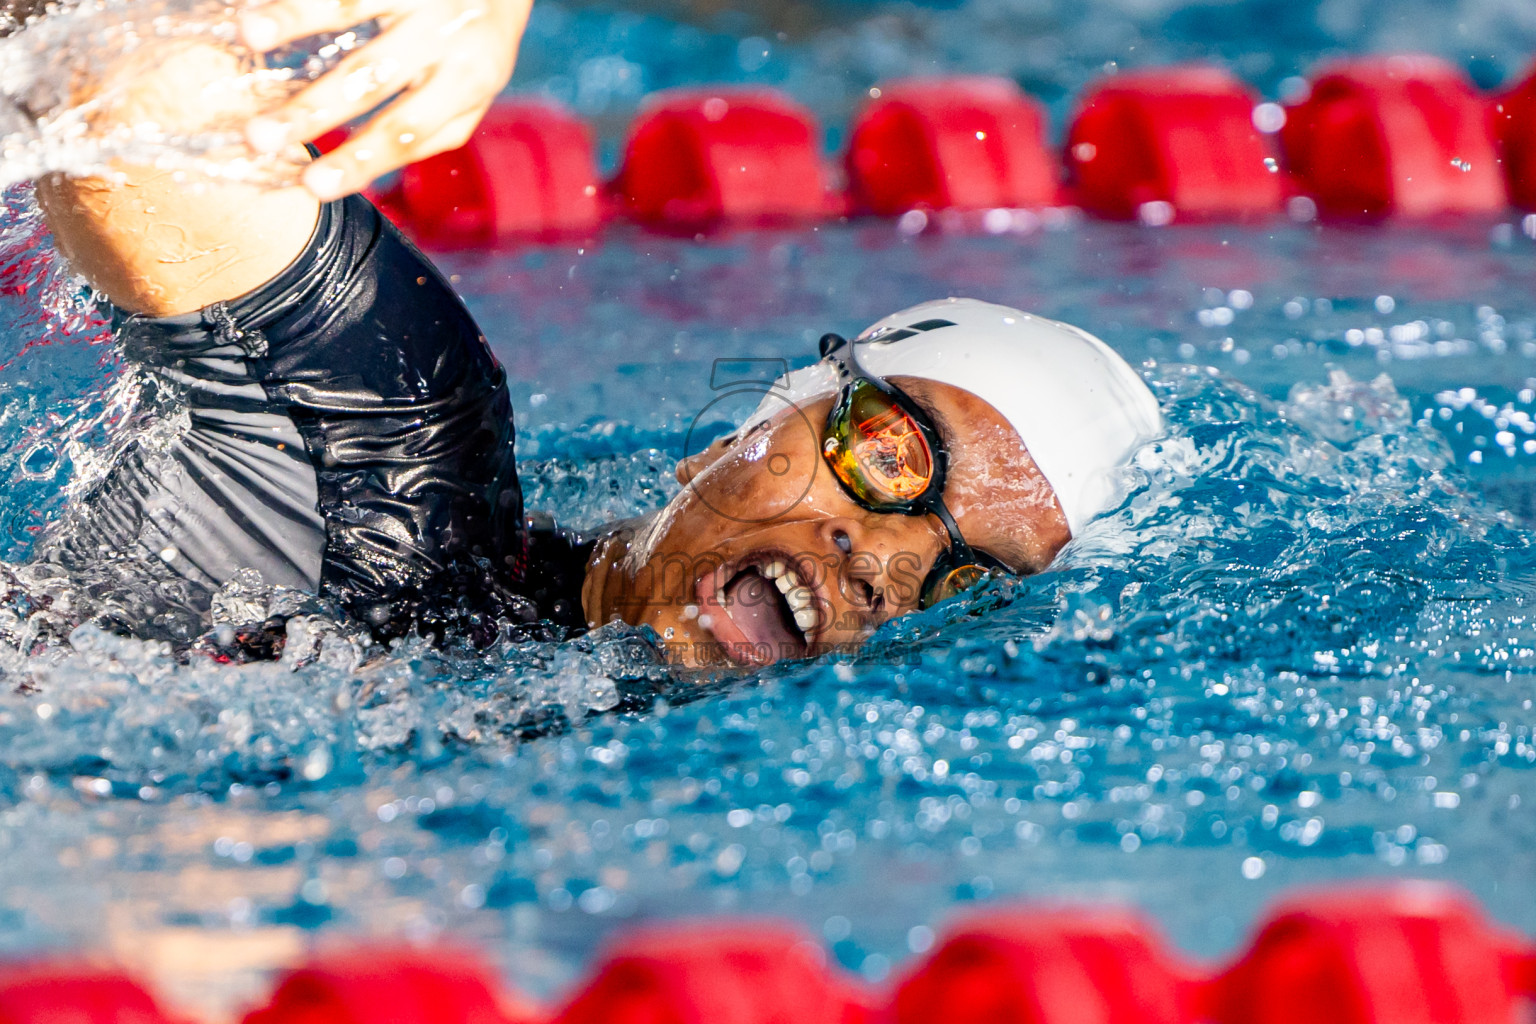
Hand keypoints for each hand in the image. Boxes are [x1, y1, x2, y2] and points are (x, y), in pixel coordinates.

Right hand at [239, 0, 533, 200]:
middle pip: (372, 78)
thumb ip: (435, 129)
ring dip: (295, 20)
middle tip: (258, 138)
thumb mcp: (478, 89)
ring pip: (352, 6)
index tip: (312, 186)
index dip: (361, 160)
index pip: (408, 131)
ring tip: (249, 37)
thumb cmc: (480, 37)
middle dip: (313, 110)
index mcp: (470, 80)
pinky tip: (259, 7)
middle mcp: (448, 34)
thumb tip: (369, 170)